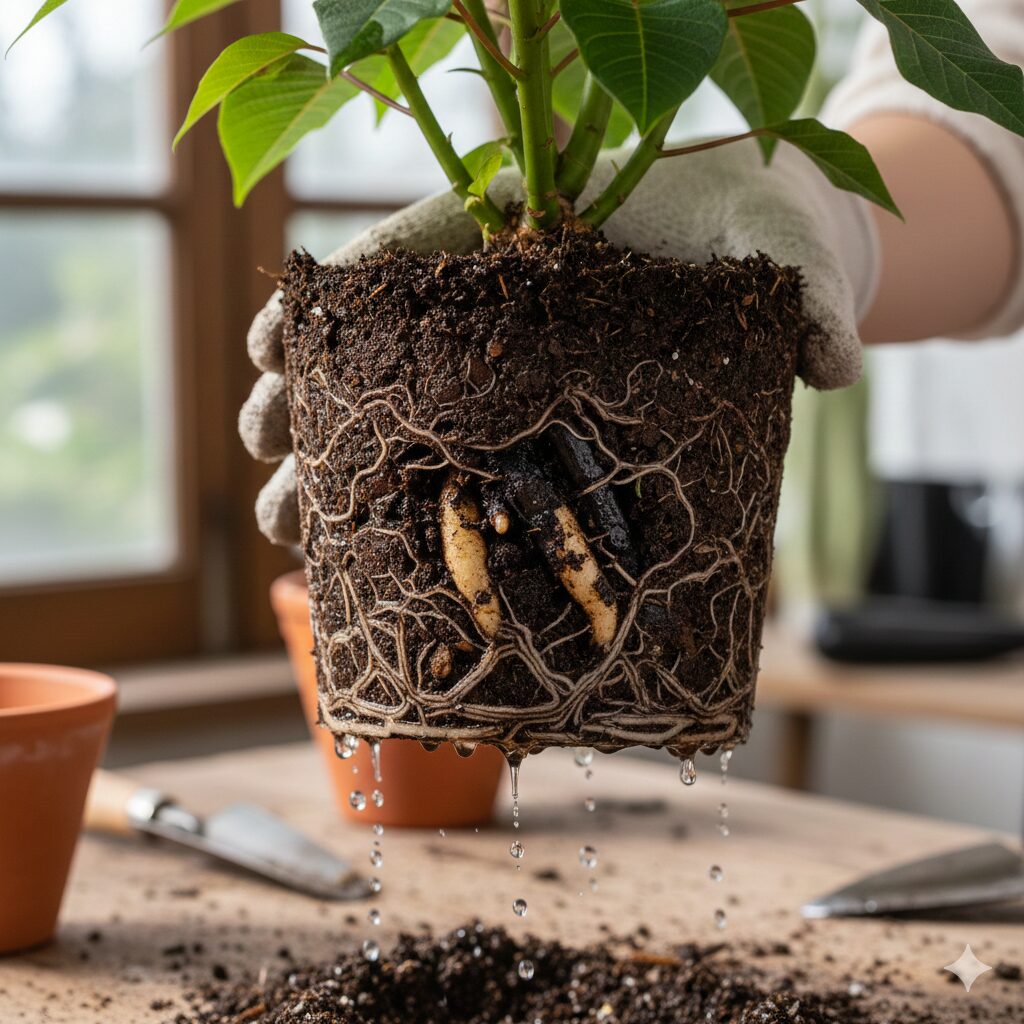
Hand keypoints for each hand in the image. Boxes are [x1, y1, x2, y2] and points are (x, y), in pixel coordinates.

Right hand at [240, 139, 876, 545]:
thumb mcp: (777, 248)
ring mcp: (511, 355)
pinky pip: (455, 442)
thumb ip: (801, 295)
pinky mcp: (535, 401)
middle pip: (381, 348)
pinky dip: (404, 485)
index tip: (268, 348)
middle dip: (310, 402)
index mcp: (528, 232)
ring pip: (400, 406)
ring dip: (336, 462)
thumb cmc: (761, 226)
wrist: (776, 241)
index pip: (407, 261)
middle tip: (264, 457)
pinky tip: (368, 537)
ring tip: (291, 525)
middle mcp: (500, 297)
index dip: (332, 311)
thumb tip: (830, 365)